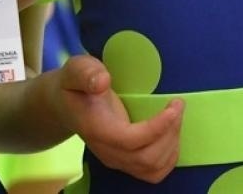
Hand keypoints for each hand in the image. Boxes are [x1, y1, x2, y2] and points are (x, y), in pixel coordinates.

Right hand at [51, 55, 182, 182]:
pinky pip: (153, 172)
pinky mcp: (125, 162)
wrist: (65, 105)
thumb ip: (87, 73)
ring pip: (152, 167)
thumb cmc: (75, 84)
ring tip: (176, 116)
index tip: (175, 104)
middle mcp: (107, 151)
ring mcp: (117, 160)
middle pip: (146, 158)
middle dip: (170, 132)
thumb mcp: (76, 69)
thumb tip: (103, 82)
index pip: (131, 140)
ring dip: (172, 143)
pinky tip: (171, 134)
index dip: (158, 127)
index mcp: (96, 129)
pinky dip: (169, 157)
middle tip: (178, 105)